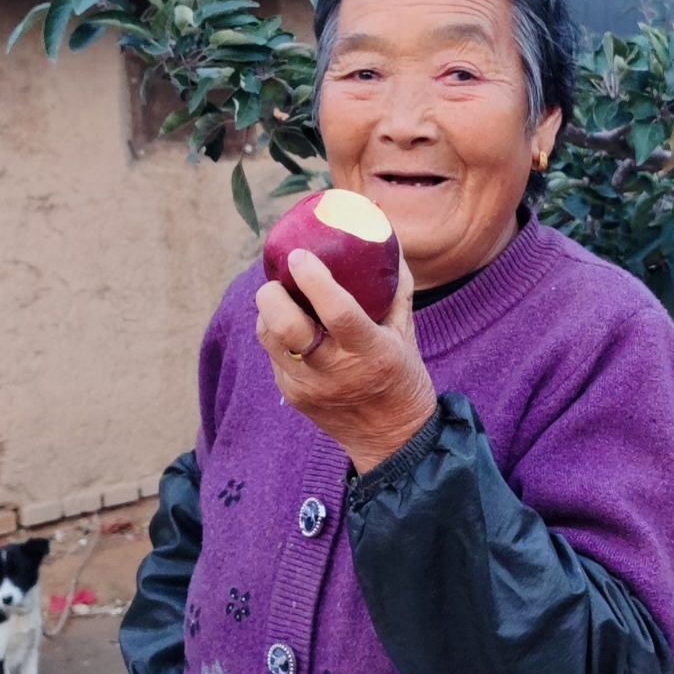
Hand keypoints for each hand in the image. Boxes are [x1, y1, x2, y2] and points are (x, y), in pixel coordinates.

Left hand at [252, 242, 436, 476]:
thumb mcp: (406, 331)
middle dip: (272, 298)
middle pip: (287, 330)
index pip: (336, 311)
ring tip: (276, 294)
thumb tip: (385, 235)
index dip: (314, 281)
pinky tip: (285, 320)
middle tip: (273, 278)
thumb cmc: (401, 374)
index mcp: (369, 351)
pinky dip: (275, 335)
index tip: (300, 256)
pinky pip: (274, 357)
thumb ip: (395, 288)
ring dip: (267, 314)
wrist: (388, 438)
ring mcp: (308, 386)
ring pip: (271, 342)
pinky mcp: (293, 396)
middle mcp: (334, 371)